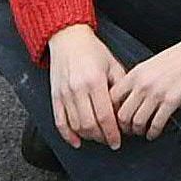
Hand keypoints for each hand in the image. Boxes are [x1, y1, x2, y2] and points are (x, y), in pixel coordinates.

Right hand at [44, 24, 129, 150]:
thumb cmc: (92, 50)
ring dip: (88, 136)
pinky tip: (77, 141)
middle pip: (90, 124)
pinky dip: (67, 135)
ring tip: (98, 137)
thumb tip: (125, 110)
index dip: (112, 133)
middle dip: (101, 138)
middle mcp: (77, 89)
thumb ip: (120, 87)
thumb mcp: (113, 64)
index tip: (117, 141)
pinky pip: (59, 121)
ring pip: (76, 125)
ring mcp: (64, 93)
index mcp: (95, 81)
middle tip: (110, 141)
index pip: (104, 115)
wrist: (68, 38)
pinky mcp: (54, 96)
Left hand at [113, 30, 180, 138]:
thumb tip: (126, 97)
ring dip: (138, 131)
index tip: (114, 118)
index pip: (112, 98)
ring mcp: (157, 93)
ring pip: (137, 122)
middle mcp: (143, 84)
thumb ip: (136, 80)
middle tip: (126, 130)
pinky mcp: (172, 101)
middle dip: (123, 127)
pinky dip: (153, 132)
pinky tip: (153, 133)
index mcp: (135, 74)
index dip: (111, 112)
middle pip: (122, 114)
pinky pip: (157, 123)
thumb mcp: (149, 65)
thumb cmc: (176, 58)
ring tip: (141, 132)